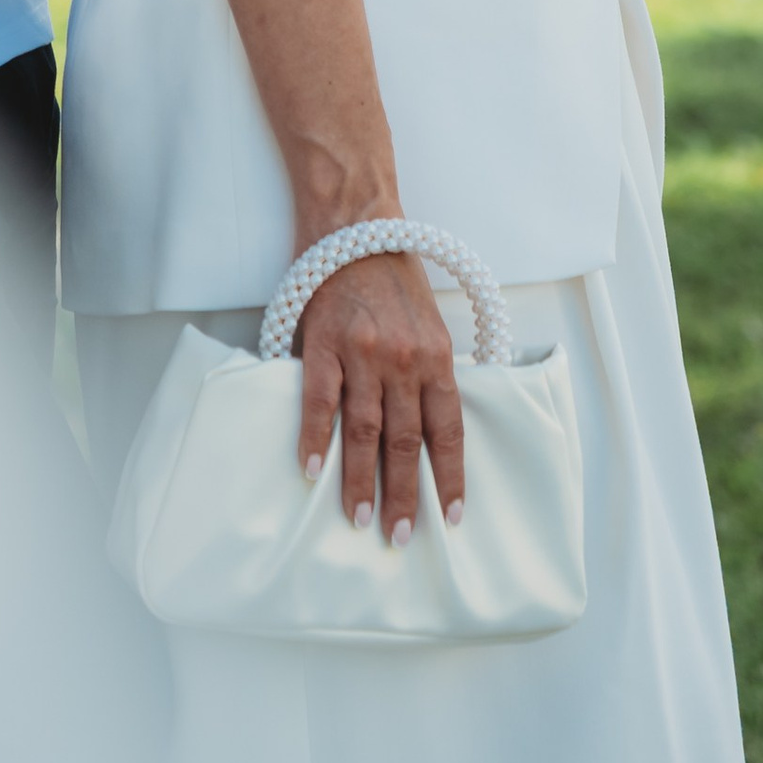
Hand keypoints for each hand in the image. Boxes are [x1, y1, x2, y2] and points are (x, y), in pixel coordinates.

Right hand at [293, 241, 464, 540]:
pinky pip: (319, 399)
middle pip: (406, 441)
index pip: (447, 430)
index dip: (450, 476)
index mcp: (436, 357)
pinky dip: (315, 436)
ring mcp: (362, 353)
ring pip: (365, 430)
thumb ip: (428, 373)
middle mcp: (403, 360)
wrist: (353, 225)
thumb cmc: (391, 276)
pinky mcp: (322, 343)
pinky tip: (311, 469)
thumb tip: (426, 431)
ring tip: (358, 519)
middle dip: (404, 495)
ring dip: (361, 480)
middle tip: (398, 537)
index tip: (450, 516)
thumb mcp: (427, 323)